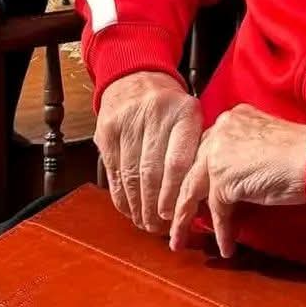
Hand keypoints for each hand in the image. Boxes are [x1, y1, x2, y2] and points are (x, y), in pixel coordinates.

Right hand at [96, 72, 201, 233]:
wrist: (137, 78)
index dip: (172, 194)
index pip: (177, 162)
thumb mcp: (193, 118)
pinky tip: (129, 209)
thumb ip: (196, 151)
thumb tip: (199, 198)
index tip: (172, 216)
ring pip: (130, 175)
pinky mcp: (107, 131)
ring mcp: (128, 122)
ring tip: (144, 224)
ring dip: (137, 206)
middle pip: (151, 172)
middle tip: (157, 228)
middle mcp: (155, 115)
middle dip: (153, 206)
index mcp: (184, 113)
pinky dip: (121, 196)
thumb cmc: (173, 108)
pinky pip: (113, 172)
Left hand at [169, 104, 305, 257]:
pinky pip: (217, 211)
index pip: (203, 149)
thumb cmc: (301, 153)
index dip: (194, 176)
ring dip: (185, 220)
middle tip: (171, 223)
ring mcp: (219, 152)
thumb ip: (241, 155)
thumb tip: (224, 187)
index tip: (187, 197)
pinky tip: (227, 246)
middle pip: (191, 169)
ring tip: (180, 242)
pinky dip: (222, 231)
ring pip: (193, 191)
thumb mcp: (264, 145)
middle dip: (180, 199)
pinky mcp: (224, 177)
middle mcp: (220, 129)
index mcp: (231, 118)